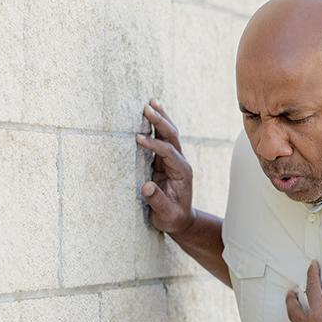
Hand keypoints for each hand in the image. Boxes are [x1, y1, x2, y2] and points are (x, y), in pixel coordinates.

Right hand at [136, 99, 194, 234]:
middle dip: (161, 122)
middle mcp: (180, 162)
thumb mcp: (166, 215)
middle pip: (172, 137)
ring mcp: (174, 159)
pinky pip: (162, 139)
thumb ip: (157, 201)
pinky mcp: (166, 160)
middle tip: (147, 108)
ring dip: (161, 118)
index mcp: (182, 172)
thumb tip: (146, 186)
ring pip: (169, 134)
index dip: (154, 145)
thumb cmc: (172, 218)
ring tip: (152, 102)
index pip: (169, 153)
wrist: (180, 220)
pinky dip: (157, 125)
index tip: (139, 138)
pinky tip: (152, 113)